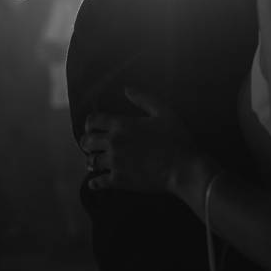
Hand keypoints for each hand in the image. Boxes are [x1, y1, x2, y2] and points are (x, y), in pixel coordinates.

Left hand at [80, 88, 196, 193]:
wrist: (184, 169)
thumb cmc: (177, 139)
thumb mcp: (165, 112)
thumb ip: (144, 99)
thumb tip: (127, 88)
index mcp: (122, 125)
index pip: (92, 120)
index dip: (91, 123)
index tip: (95, 127)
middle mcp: (113, 143)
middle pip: (87, 141)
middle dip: (88, 142)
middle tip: (94, 145)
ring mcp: (114, 163)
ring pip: (90, 161)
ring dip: (92, 160)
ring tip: (98, 161)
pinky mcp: (118, 181)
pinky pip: (97, 182)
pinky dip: (95, 182)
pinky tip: (98, 181)